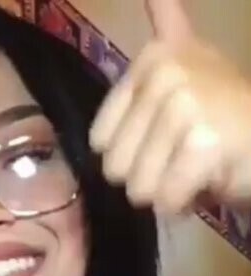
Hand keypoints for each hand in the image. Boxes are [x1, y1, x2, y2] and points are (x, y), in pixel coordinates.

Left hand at [89, 0, 250, 212]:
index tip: (165, 140)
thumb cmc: (226, 115)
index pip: (100, 140)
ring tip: (195, 167)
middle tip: (182, 158)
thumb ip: (167, 22)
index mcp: (153, 57)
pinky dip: (183, 203)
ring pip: (139, 187)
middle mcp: (166, 72)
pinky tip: (206, 180)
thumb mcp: (189, 65)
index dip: (129, 156)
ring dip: (166, 193)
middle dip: (147, 178)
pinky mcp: (203, 142)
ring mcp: (185, 104)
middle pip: (115, 167)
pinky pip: (166, 198)